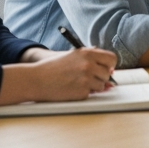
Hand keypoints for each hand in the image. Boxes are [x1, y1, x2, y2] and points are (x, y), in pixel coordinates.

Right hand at [0, 47, 116, 104]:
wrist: (37, 79)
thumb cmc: (53, 67)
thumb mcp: (73, 55)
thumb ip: (91, 58)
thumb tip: (110, 68)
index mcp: (88, 53)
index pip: (112, 59)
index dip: (110, 65)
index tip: (106, 69)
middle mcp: (89, 65)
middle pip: (108, 74)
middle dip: (100, 77)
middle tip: (87, 77)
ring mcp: (86, 79)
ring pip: (101, 86)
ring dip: (92, 86)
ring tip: (77, 82)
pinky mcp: (82, 92)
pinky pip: (90, 94)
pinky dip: (83, 93)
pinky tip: (71, 88)